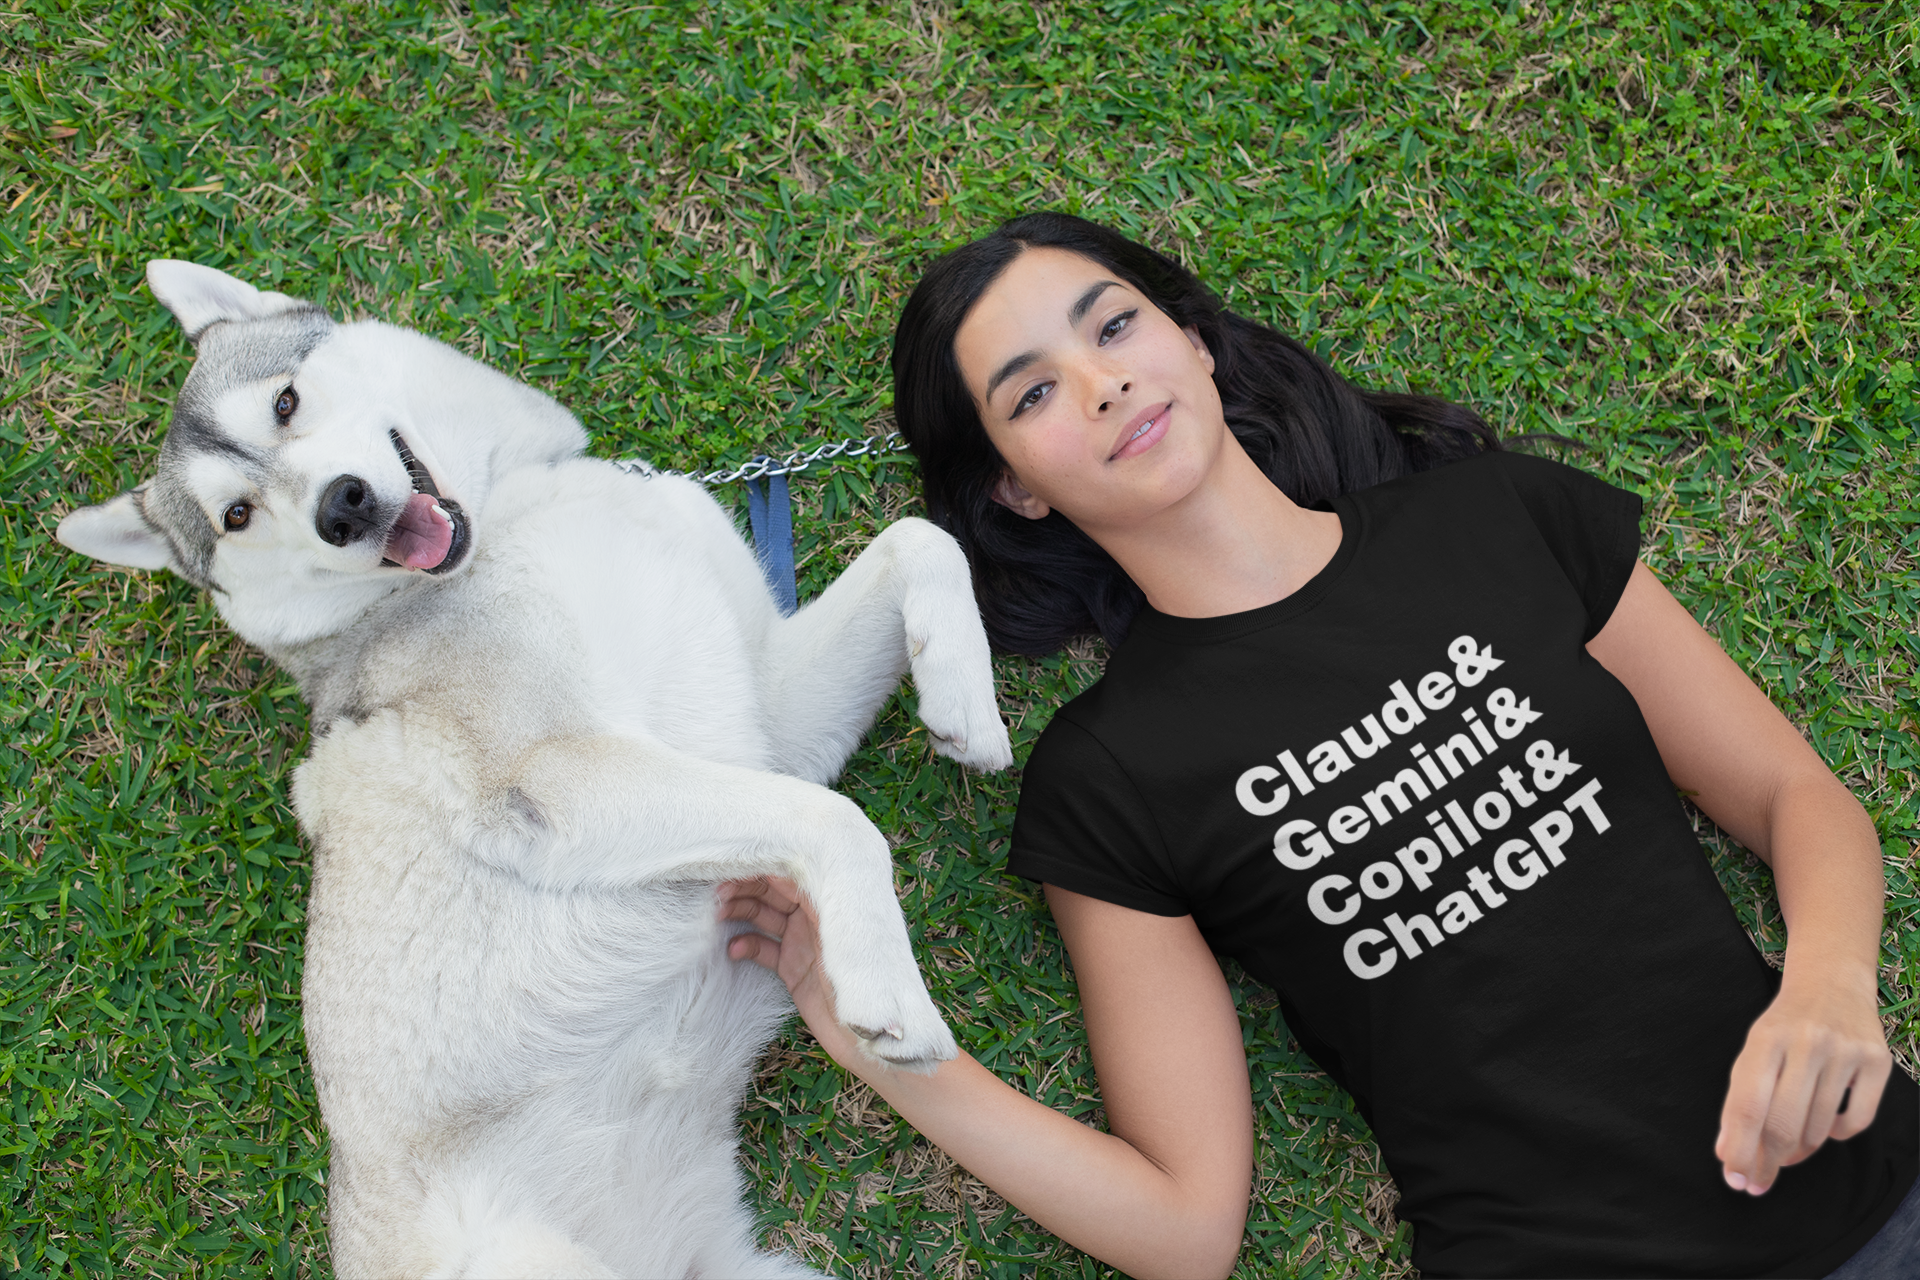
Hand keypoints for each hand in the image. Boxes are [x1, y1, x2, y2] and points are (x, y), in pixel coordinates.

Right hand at [716, 875, 861, 1066]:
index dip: (763, 868)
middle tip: (718, 895)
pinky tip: (734, 948)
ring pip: (765, 916)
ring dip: (740, 913)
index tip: (734, 867)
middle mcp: (817, 917)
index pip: (793, 872)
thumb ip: (814, 906)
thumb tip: (780, 872)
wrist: (868, 1039)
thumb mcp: (842, 937)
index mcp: (835, 900)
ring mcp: (803, 943)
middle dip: (745, 888)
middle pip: (774, 891)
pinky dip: (747, 946)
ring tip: (718, 915)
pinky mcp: (793, 969)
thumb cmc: (866, 983)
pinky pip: (764, 949)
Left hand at [1715, 969, 1891, 1193]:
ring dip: (1800, 1149)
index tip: (1735, 1180)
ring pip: (1819, 1129)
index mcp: (1765, 1039)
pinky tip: (1825, 1125)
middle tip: (1759, 1181)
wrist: (1831, 982)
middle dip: (1767, 1162)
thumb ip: (1739, 1101)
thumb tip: (1727, 1154)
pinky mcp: (1878, 1061)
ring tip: (1789, 1146)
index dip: (1741, 1150)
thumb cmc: (1784, 1026)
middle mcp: (1806, 1042)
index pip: (1749, 1107)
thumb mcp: (1754, 1052)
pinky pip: (1857, 1122)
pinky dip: (1836, 1134)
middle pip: (1783, 1124)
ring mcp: (1845, 1051)